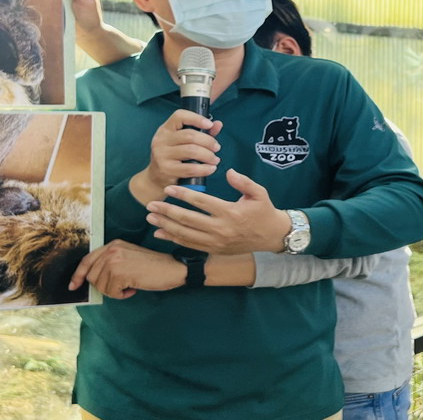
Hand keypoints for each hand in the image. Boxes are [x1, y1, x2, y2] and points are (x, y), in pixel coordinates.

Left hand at [68, 240, 186, 299]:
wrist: (171, 268)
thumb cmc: (152, 267)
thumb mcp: (128, 257)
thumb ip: (110, 263)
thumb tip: (92, 279)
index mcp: (112, 245)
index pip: (87, 260)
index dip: (78, 274)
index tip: (73, 285)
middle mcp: (111, 250)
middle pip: (91, 276)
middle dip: (103, 286)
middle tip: (120, 286)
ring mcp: (115, 261)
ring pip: (100, 286)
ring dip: (114, 291)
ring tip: (129, 286)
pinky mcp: (120, 273)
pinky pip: (111, 292)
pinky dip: (121, 295)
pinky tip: (133, 288)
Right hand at [130, 110, 224, 203]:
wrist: (156, 178)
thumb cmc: (174, 157)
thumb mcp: (183, 142)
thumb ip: (201, 132)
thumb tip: (218, 124)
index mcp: (166, 129)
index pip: (179, 116)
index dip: (196, 118)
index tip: (210, 125)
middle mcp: (161, 140)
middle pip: (190, 135)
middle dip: (208, 141)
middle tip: (216, 147)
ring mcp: (162, 155)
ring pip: (191, 151)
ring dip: (208, 155)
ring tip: (215, 159)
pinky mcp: (166, 169)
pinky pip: (190, 168)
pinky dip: (204, 169)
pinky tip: (211, 169)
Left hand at [146, 169, 293, 254]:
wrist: (271, 236)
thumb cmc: (264, 211)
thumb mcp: (259, 192)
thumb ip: (243, 181)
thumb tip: (228, 171)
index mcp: (230, 212)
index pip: (201, 202)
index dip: (183, 195)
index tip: (168, 189)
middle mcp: (220, 229)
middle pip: (187, 220)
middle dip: (166, 212)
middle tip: (151, 204)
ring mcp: (216, 242)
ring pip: (185, 234)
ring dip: (165, 226)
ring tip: (151, 217)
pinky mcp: (214, 250)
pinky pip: (189, 245)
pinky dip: (173, 239)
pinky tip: (160, 233)